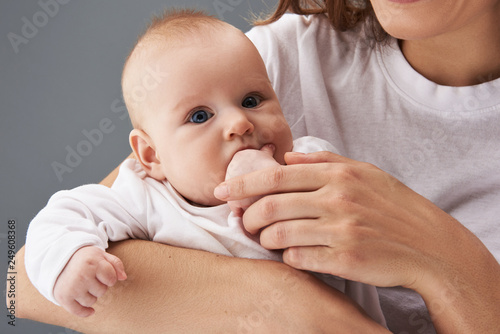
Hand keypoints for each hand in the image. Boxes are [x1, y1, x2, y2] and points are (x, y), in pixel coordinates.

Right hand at [53, 246, 126, 316]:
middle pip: (102, 291)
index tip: (102, 273)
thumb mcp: (102, 255)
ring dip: (90, 295)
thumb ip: (116, 264)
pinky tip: (90, 310)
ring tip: (83, 285)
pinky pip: (78, 311)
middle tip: (90, 278)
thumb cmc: (85, 258)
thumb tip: (123, 277)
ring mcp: (72, 287)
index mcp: (92, 262)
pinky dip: (85, 312)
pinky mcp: (63, 297)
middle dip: (99, 286)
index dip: (109, 277)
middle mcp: (82, 275)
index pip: (112, 279)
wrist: (60, 260)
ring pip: (91, 301)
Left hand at [215, 151, 497, 293]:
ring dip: (263, 238)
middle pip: (270, 205)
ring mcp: (341, 230)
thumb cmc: (393, 206)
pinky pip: (298, 258)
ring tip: (264, 237)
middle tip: (241, 221)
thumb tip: (287, 157)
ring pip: (279, 234)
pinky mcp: (345, 259)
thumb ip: (324, 162)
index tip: (221, 192)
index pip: (276, 175)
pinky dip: (286, 255)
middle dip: (247, 215)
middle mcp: (337, 199)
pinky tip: (291, 252)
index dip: (242, 184)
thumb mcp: (365, 172)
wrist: (429, 245)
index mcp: (338, 175)